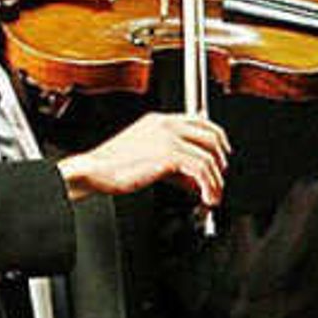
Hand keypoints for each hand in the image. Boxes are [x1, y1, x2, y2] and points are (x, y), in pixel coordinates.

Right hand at [63, 110, 230, 209]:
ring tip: (213, 194)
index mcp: (160, 121)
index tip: (222, 156)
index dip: (218, 139)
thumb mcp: (149, 158)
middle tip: (220, 179)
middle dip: (221, 161)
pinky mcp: (169, 154)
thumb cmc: (114, 165)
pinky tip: (206, 196)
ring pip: (209, 156)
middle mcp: (167, 125)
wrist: (95, 170)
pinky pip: (202, 170)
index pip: (201, 121)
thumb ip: (174, 164)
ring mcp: (169, 138)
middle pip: (212, 136)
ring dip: (216, 180)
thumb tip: (194, 179)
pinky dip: (209, 186)